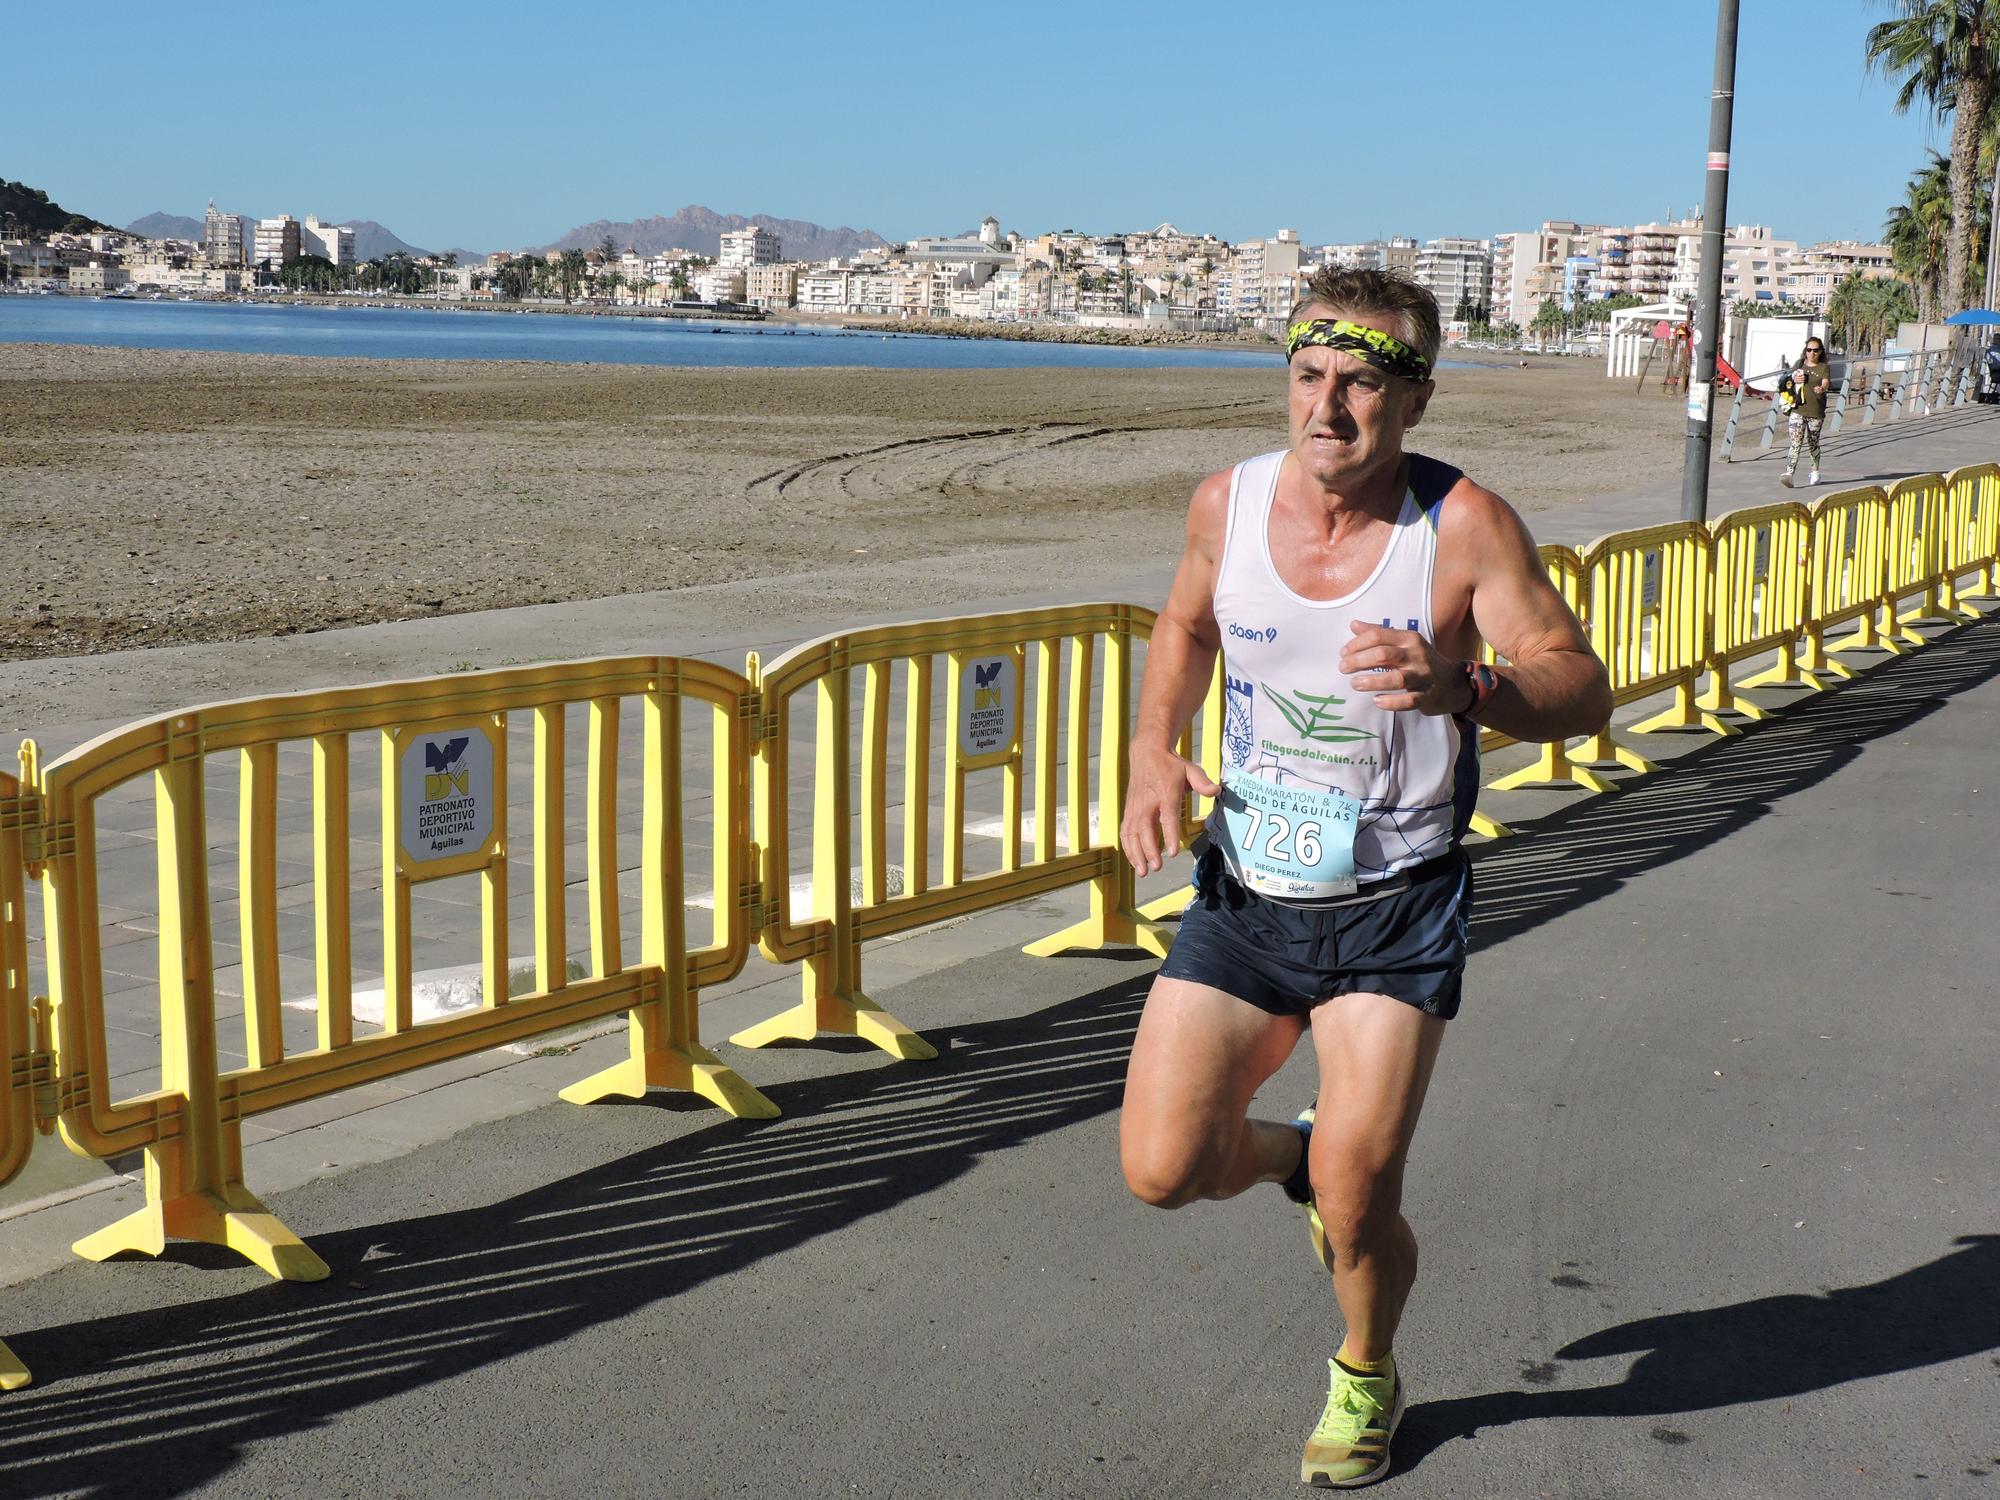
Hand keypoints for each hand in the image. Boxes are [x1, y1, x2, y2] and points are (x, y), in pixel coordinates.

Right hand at [1121, 741, 1220, 876]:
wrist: (1147, 753)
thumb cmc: (1171, 765)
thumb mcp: (1190, 769)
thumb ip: (1202, 782)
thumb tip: (1216, 789)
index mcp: (1165, 792)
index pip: (1167, 816)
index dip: (1168, 834)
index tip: (1172, 852)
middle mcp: (1148, 802)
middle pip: (1145, 829)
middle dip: (1149, 850)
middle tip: (1156, 867)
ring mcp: (1136, 807)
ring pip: (1132, 833)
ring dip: (1136, 853)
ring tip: (1143, 871)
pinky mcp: (1129, 810)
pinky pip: (1126, 831)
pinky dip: (1128, 847)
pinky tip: (1134, 862)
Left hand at [1338, 620, 1465, 714]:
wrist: (1453, 683)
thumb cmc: (1421, 661)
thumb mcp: (1404, 643)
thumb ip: (1379, 634)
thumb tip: (1354, 624)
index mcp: (1409, 639)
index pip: (1379, 636)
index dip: (1357, 644)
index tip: (1343, 653)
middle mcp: (1416, 655)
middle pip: (1384, 654)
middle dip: (1359, 660)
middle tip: (1343, 668)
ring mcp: (1423, 676)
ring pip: (1397, 678)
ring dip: (1373, 681)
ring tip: (1355, 684)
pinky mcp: (1427, 697)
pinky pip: (1408, 700)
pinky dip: (1391, 702)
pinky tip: (1377, 701)